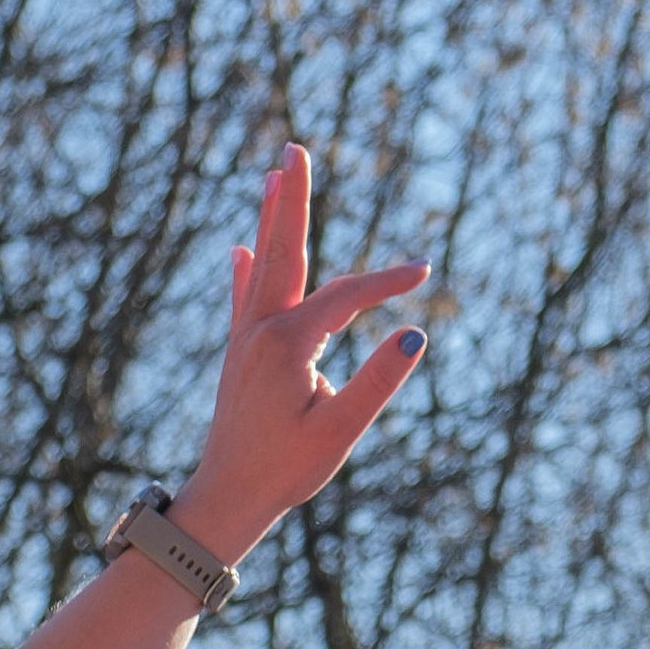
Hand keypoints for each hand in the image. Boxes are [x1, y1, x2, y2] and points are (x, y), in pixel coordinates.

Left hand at [172, 141, 428, 567]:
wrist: (226, 501)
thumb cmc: (284, 471)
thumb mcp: (340, 431)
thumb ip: (377, 381)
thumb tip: (413, 332)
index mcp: (287, 344)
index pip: (346, 295)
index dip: (385, 282)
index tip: (423, 273)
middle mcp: (260, 331)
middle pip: (283, 250)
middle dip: (291, 198)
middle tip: (292, 147)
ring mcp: (245, 341)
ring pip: (262, 266)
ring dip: (270, 220)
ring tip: (272, 177)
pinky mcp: (239, 357)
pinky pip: (242, 300)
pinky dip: (244, 270)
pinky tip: (239, 247)